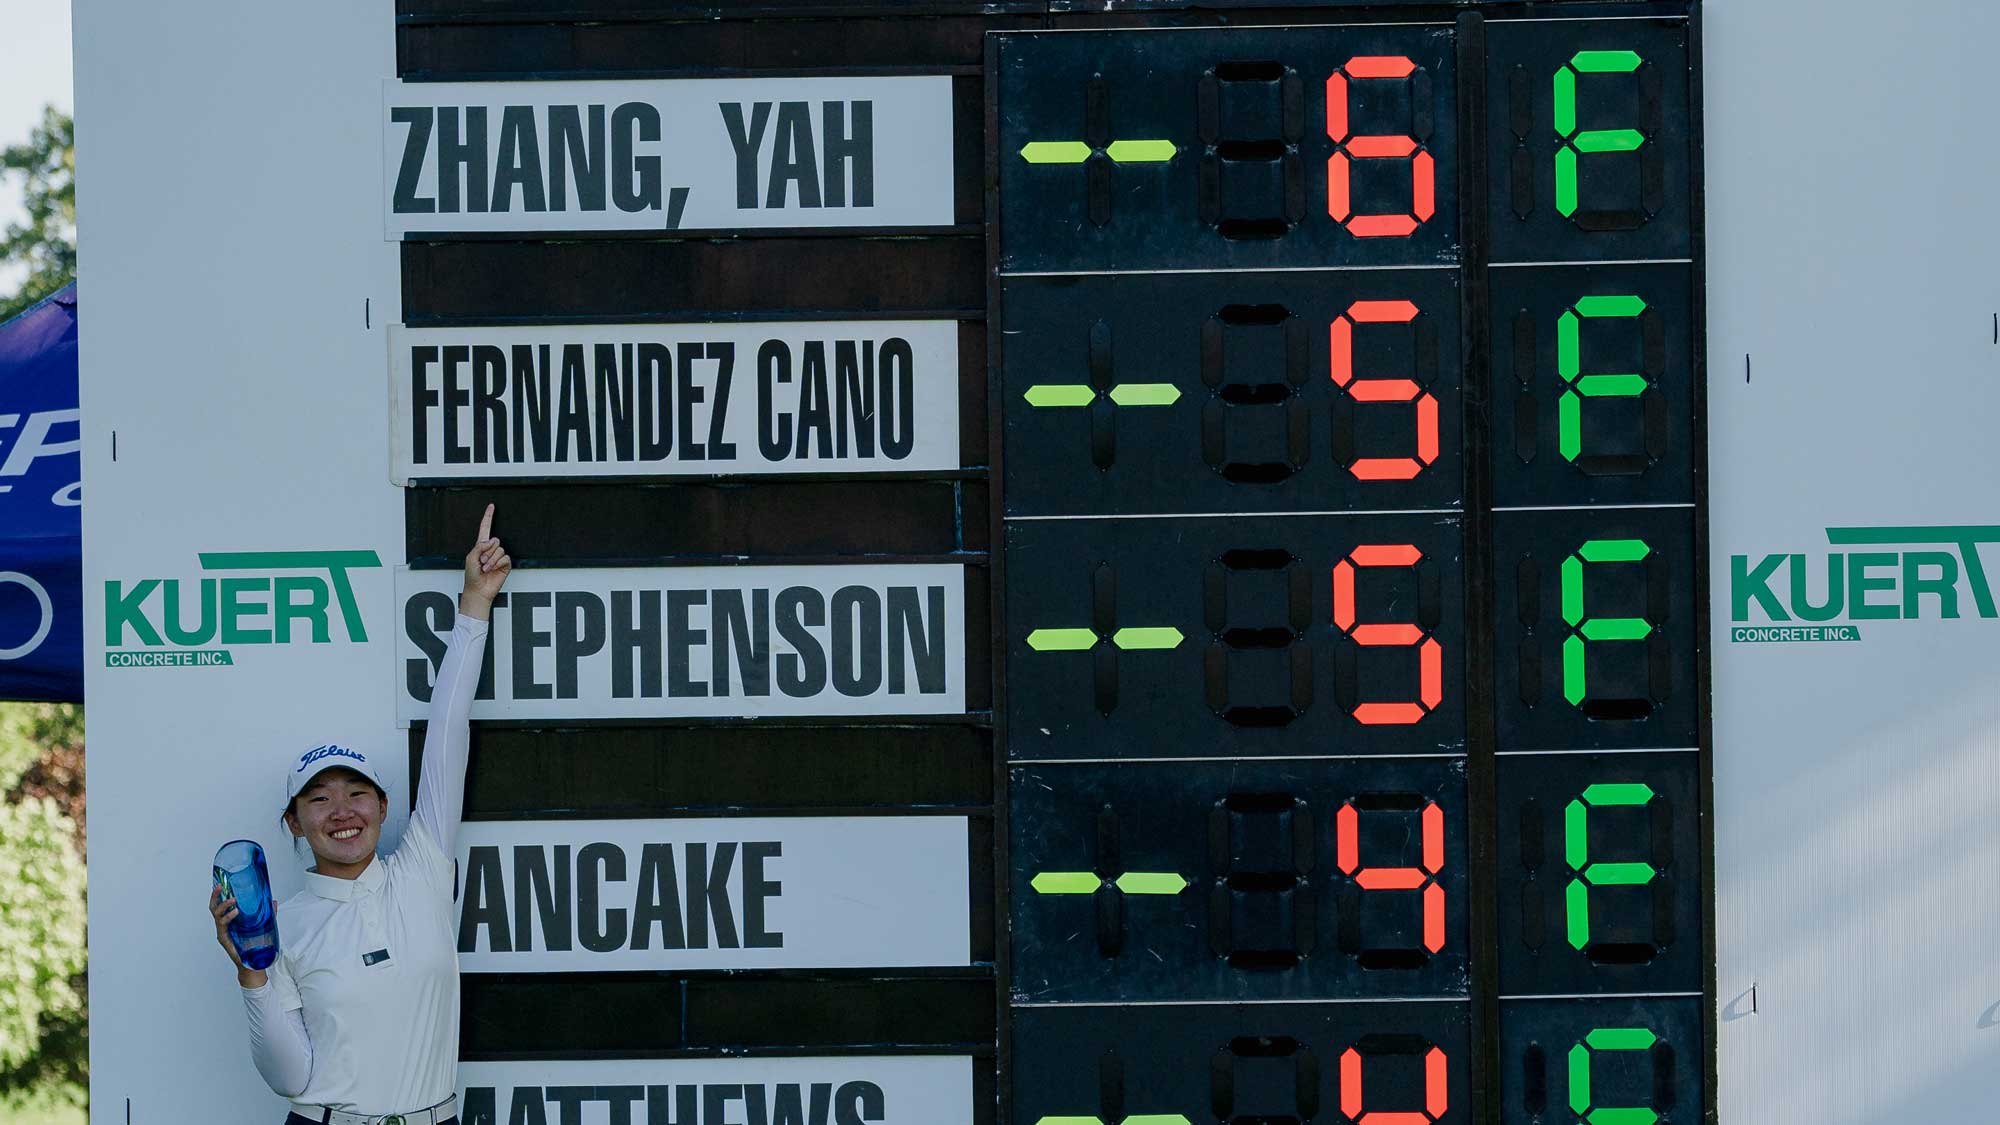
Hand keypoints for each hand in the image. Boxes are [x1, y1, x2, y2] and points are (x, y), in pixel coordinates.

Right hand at [210, 884, 265, 986]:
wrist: (254, 962)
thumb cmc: (255, 944)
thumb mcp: (263, 925)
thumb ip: (267, 913)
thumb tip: (273, 901)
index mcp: (231, 920)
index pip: (222, 904)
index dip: (220, 894)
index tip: (221, 883)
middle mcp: (224, 924)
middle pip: (214, 907)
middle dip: (215, 896)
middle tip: (219, 887)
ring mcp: (223, 931)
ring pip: (217, 915)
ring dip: (224, 905)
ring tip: (234, 900)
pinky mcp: (224, 938)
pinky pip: (223, 925)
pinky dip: (228, 917)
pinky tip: (235, 912)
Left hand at [460, 503, 510, 618]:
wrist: (478, 590)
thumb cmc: (471, 575)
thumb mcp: (470, 558)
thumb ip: (479, 546)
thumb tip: (492, 540)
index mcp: (480, 546)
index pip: (485, 528)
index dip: (488, 517)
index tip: (491, 506)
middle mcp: (490, 550)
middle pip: (494, 540)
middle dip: (487, 551)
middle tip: (481, 562)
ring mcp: (498, 557)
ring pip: (499, 549)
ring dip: (491, 560)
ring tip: (486, 568)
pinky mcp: (505, 564)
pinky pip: (505, 557)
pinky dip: (497, 563)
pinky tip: (492, 569)